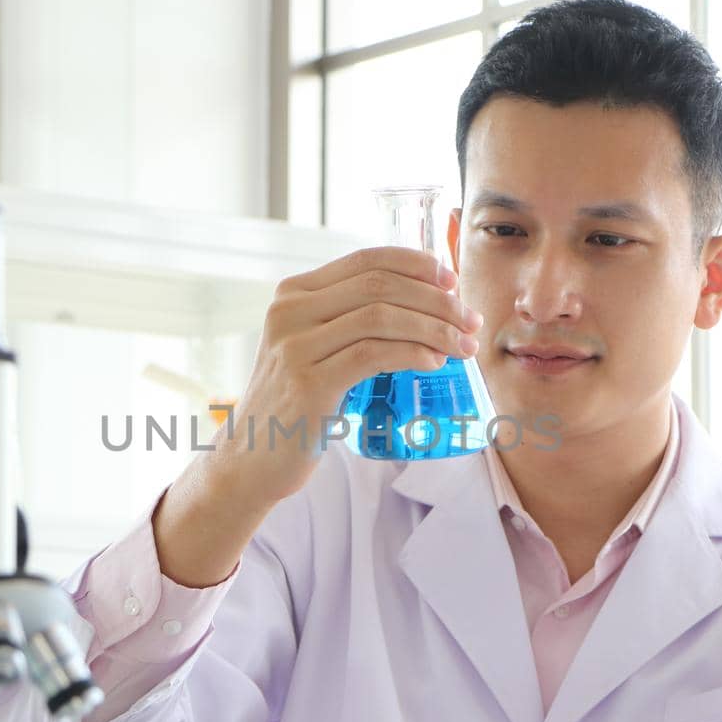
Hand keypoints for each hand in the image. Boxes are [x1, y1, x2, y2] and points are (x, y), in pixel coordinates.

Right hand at [213, 245, 483, 506]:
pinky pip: (372, 356)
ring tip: (464, 345)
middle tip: (471, 320)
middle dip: (437, 300)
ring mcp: (295, 347)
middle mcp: (290, 312)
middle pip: (380, 286)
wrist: (250, 460)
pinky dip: (412, 353)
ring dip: (434, 328)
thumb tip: (424, 304)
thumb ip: (347, 323)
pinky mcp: (308, 385)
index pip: (366, 260)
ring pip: (381, 318)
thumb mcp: (311, 349)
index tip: (451, 281)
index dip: (416, 264)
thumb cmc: (295, 406)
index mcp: (294, 294)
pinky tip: (434, 362)